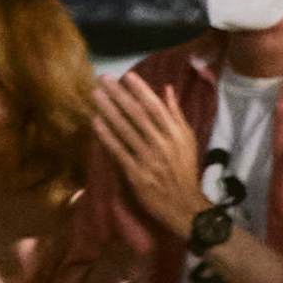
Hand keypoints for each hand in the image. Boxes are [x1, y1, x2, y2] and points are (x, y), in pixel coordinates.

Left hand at [85, 76, 204, 238]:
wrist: (185, 207)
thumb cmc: (184, 170)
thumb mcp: (187, 140)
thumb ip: (175, 114)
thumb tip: (167, 88)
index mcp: (176, 134)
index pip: (156, 107)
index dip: (140, 90)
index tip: (126, 75)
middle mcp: (163, 144)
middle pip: (137, 114)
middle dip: (119, 94)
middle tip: (103, 78)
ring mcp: (149, 159)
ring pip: (126, 130)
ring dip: (109, 110)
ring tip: (95, 94)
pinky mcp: (136, 175)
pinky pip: (118, 151)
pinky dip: (106, 136)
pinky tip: (95, 122)